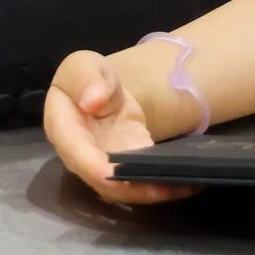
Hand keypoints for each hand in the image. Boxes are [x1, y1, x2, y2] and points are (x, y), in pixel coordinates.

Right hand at [43, 50, 198, 206]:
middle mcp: (82, 158)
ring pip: (127, 189)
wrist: (103, 91)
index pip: (76, 153)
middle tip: (166, 184)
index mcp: (62, 130)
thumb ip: (85, 77)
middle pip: (105, 182)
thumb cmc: (88, 77)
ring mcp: (106, 168)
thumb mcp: (83, 65)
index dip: (94, 166)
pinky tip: (191, 181)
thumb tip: (92, 100)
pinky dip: (166, 184)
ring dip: (156, 190)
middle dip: (135, 188)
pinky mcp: (127, 169)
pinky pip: (144, 181)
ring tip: (188, 183)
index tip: (114, 172)